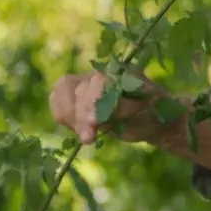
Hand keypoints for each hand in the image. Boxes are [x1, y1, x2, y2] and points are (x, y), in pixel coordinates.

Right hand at [48, 70, 169, 144]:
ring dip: (69, 117)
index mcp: (119, 72)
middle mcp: (99, 74)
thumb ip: (121, 109)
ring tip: (86, 136)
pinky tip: (79, 130)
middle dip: (79, 115)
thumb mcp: (144, 112)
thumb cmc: (152, 113)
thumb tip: (97, 115)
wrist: (152, 120)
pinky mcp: (75, 97)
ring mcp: (84, 84)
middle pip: (75, 88)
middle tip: (88, 138)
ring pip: (61, 92)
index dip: (92, 101)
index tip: (94, 122)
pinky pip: (57, 101)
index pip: (97, 82)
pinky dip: (63, 117)